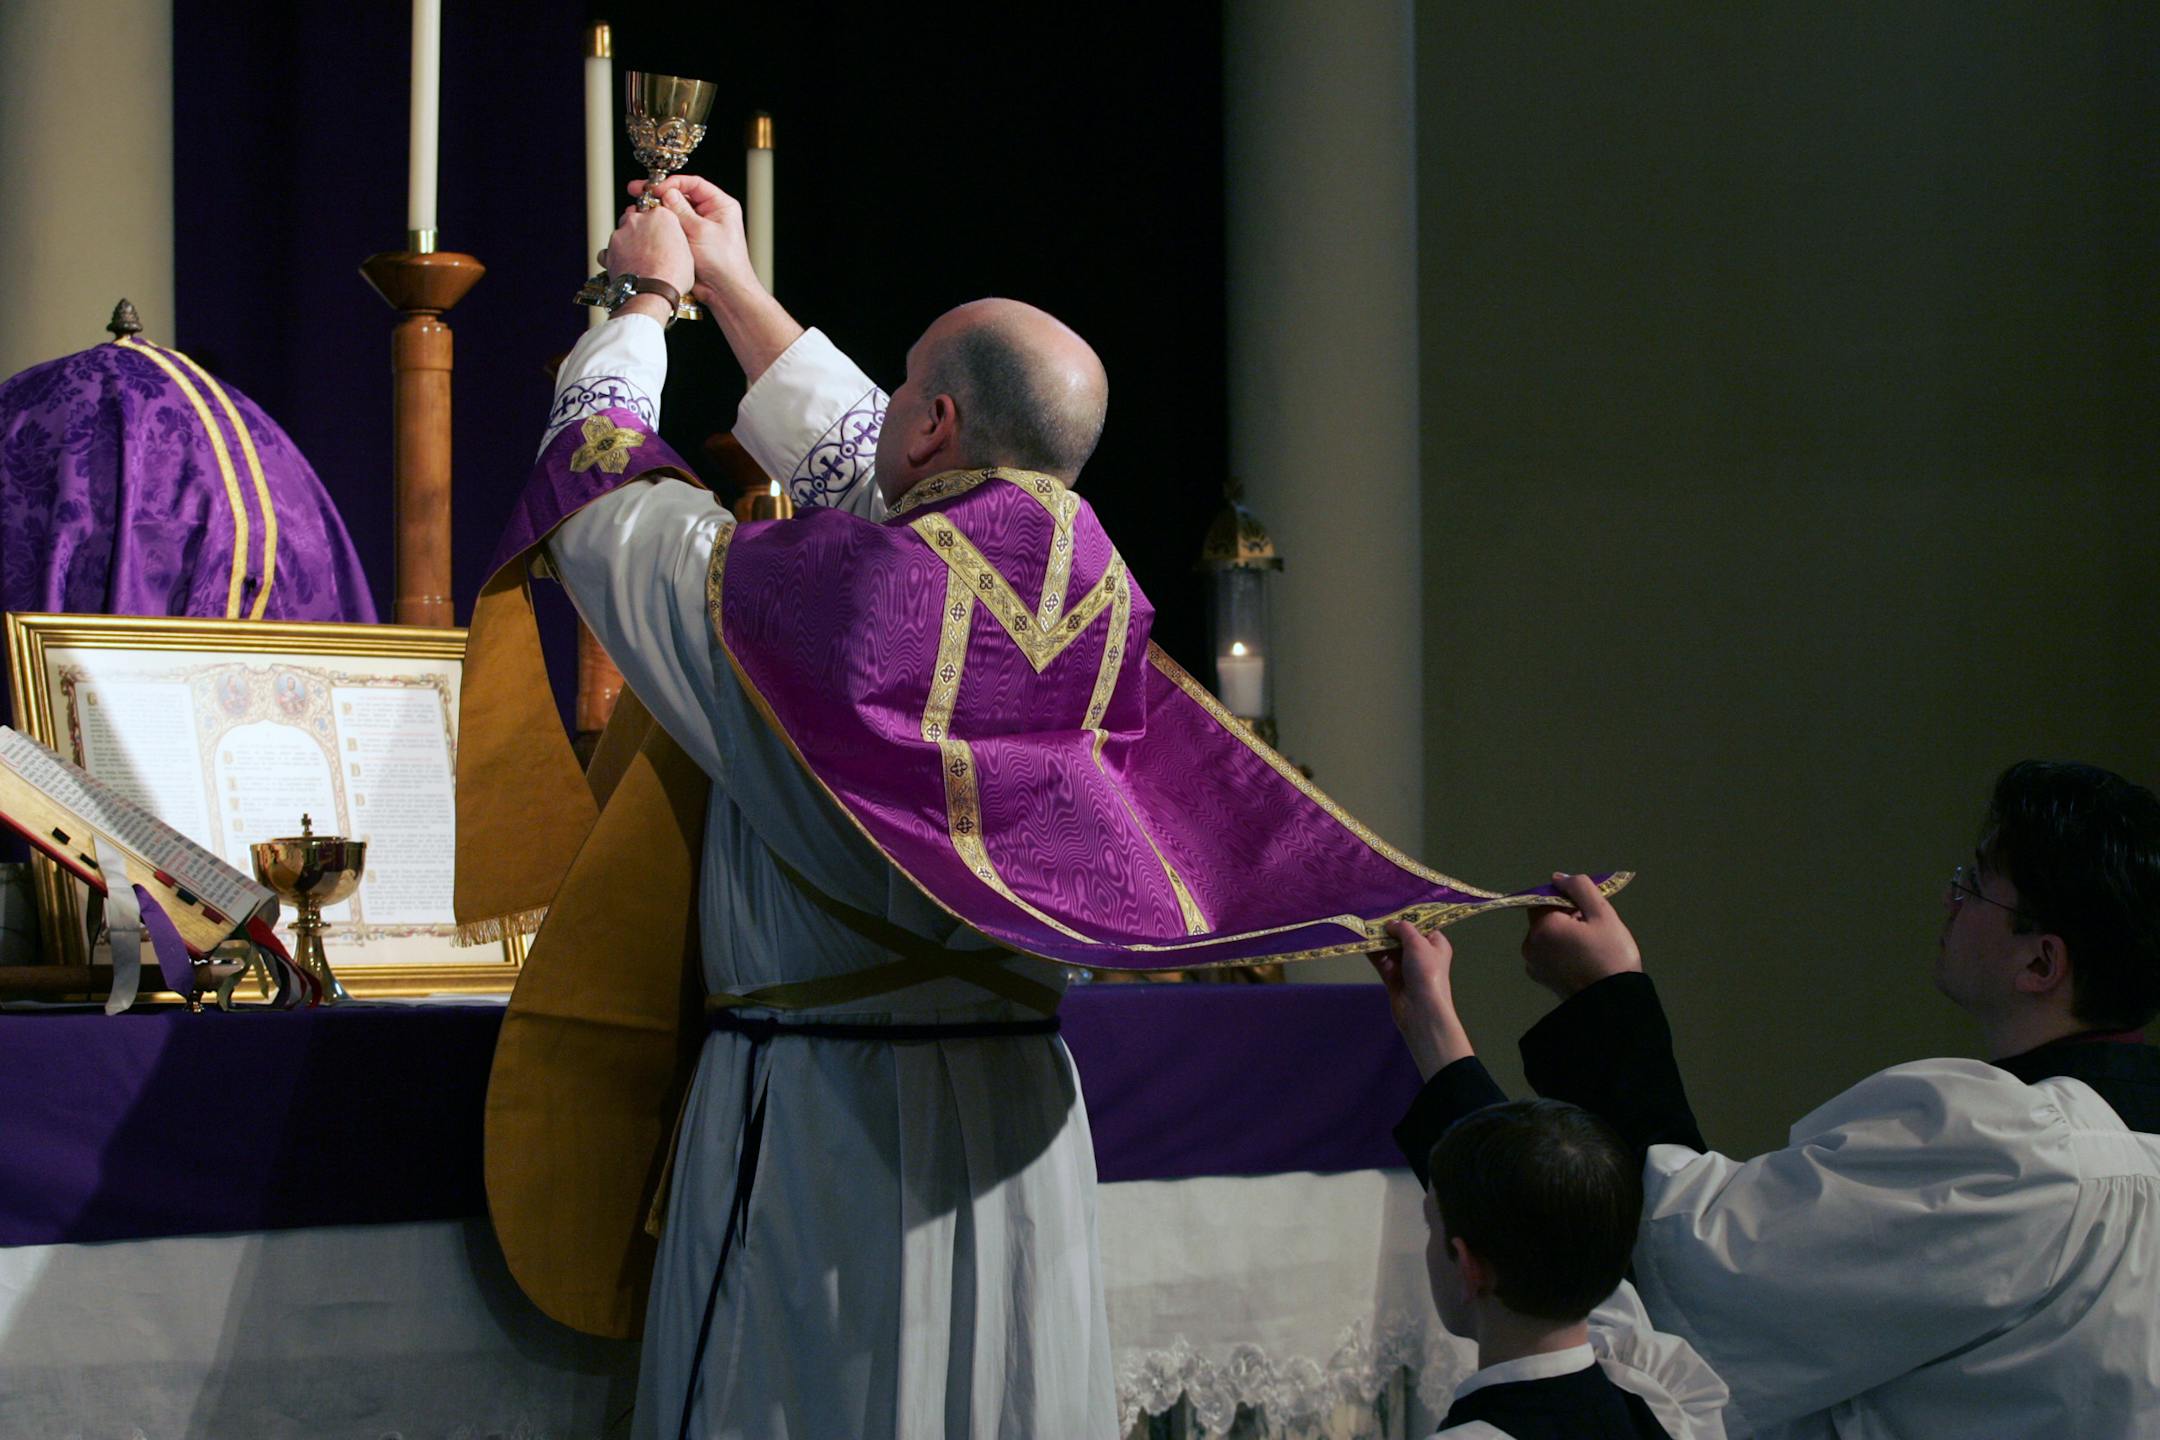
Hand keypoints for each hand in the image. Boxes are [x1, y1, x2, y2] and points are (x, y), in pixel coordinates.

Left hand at [603, 202, 693, 296]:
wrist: (652, 293)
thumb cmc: (673, 276)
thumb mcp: (687, 255)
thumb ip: (675, 241)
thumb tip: (672, 245)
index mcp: (661, 216)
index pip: (659, 212)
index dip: (660, 226)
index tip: (662, 235)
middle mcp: (638, 220)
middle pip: (636, 218)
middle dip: (640, 230)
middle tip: (649, 247)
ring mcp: (621, 234)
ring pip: (622, 234)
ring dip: (627, 244)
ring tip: (638, 261)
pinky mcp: (608, 250)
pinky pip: (608, 251)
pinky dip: (613, 258)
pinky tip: (624, 268)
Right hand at [633, 175, 757, 306]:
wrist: (724, 292)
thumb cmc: (723, 262)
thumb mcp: (701, 231)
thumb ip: (682, 210)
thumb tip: (666, 193)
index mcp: (720, 205)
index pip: (694, 183)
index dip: (673, 183)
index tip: (656, 188)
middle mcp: (710, 214)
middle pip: (681, 196)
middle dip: (659, 194)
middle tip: (637, 190)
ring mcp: (698, 227)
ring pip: (673, 212)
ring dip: (657, 210)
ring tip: (637, 209)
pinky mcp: (688, 241)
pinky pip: (671, 228)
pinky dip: (658, 225)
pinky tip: (644, 223)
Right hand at [1369, 919, 1472, 1079]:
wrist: (1421, 1010)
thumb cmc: (1427, 972)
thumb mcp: (1418, 943)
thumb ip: (1403, 929)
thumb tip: (1390, 924)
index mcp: (1435, 944)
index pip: (1421, 926)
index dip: (1406, 918)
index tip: (1389, 908)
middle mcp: (1422, 954)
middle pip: (1402, 937)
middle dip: (1388, 929)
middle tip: (1371, 916)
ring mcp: (1406, 967)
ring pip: (1389, 949)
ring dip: (1378, 940)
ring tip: (1363, 927)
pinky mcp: (1393, 978)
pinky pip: (1381, 961)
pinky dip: (1372, 953)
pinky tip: (1361, 942)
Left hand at [1520, 872, 1641, 999]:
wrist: (1614, 1004)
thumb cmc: (1611, 956)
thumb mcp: (1602, 914)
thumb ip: (1580, 888)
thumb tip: (1558, 877)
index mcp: (1542, 927)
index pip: (1546, 899)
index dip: (1568, 901)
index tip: (1588, 912)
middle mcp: (1530, 945)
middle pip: (1546, 918)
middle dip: (1567, 918)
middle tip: (1594, 931)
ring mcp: (1534, 965)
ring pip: (1548, 936)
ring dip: (1565, 935)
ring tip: (1592, 948)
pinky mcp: (1542, 979)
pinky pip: (1549, 954)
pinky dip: (1563, 952)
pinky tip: (1584, 961)